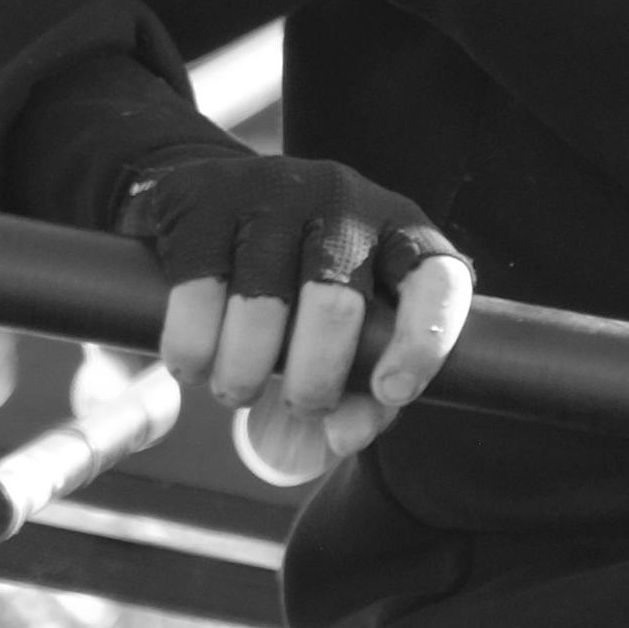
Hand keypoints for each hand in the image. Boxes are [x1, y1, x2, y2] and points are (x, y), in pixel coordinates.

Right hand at [114, 148, 472, 473]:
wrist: (215, 202)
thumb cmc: (301, 284)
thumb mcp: (351, 328)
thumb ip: (364, 391)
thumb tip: (342, 438)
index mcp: (399, 232)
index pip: (437, 281)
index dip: (422, 342)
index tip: (391, 393)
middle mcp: (342, 199)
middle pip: (334, 306)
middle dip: (312, 382)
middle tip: (299, 407)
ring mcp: (270, 189)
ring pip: (260, 304)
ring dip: (244, 374)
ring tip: (237, 390)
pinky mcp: (203, 197)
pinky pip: (197, 291)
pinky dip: (192, 349)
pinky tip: (193, 366)